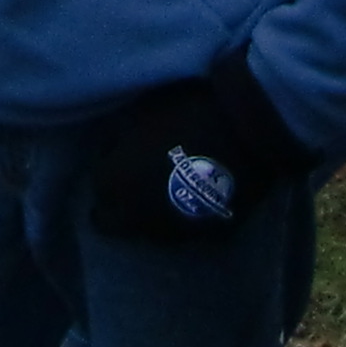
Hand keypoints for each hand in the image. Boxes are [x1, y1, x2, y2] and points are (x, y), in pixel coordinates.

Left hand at [86, 50, 310, 242]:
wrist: (248, 128)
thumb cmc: (188, 110)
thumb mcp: (141, 112)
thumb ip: (121, 137)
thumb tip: (115, 147)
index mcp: (114, 182)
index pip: (97, 185)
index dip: (110, 167)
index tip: (122, 154)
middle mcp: (135, 217)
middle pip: (113, 223)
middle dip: (118, 205)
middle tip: (135, 180)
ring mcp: (172, 232)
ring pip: (147, 231)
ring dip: (148, 214)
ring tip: (164, 189)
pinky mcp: (205, 236)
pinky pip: (182, 231)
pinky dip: (181, 218)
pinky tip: (192, 197)